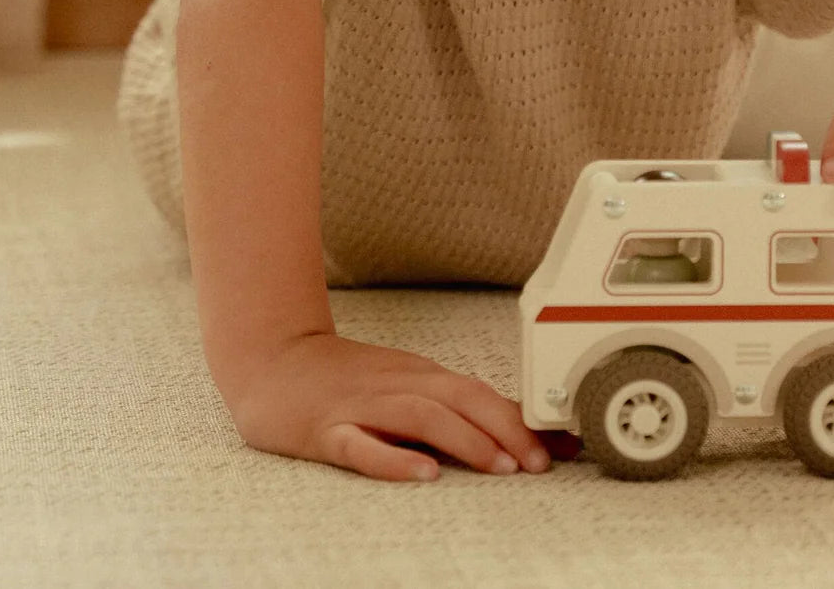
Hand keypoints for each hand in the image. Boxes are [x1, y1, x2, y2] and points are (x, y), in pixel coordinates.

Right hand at [226, 332, 554, 481]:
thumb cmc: (346, 379)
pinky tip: (421, 475)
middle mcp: (398, 386)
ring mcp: (362, 406)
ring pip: (422, 417)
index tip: (560, 446)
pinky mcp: (325, 430)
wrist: (273, 358)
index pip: (481, 393)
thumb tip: (515, 433)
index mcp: (420, 378)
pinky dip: (394, 460)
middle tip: (539, 463)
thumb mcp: (405, 386)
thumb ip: (452, 410)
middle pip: (462, 399)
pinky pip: (362, 446)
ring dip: (466, 440)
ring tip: (500, 467)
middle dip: (506, 430)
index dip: (522, 419)